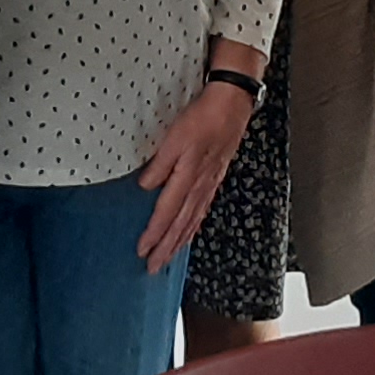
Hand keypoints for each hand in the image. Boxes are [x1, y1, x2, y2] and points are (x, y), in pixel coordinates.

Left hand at [134, 76, 255, 271]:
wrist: (231, 105)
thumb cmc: (202, 117)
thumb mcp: (174, 136)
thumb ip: (160, 164)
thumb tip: (145, 187)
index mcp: (187, 176)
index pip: (167, 213)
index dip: (154, 234)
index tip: (142, 251)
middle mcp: (199, 186)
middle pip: (180, 225)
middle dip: (166, 248)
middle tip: (153, 268)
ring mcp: (209, 185)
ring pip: (191, 221)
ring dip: (179, 242)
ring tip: (167, 259)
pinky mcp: (214, 179)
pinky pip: (202, 210)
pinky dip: (193, 227)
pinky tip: (188, 234)